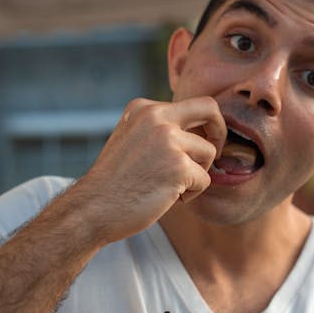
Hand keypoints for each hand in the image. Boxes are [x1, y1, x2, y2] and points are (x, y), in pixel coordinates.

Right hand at [73, 96, 226, 243]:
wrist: (94, 208)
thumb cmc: (115, 182)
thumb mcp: (132, 139)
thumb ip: (159, 129)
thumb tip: (201, 129)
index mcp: (144, 108)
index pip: (192, 104)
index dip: (203, 125)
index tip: (200, 143)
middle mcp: (157, 117)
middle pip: (210, 109)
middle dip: (219, 132)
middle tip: (214, 154)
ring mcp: (168, 140)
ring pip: (209, 152)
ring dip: (197, 174)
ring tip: (172, 187)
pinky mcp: (179, 166)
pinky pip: (205, 179)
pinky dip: (191, 194)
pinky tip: (167, 198)